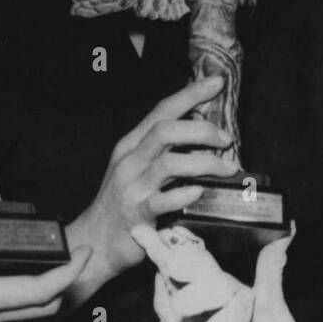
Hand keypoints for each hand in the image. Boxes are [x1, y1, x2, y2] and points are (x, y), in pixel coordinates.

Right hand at [0, 174, 90, 321]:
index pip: (42, 290)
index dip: (70, 272)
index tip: (86, 252)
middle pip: (45, 308)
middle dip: (67, 284)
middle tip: (74, 257)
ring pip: (29, 320)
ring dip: (49, 299)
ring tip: (55, 272)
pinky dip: (26, 309)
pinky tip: (16, 291)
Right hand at [69, 76, 236, 281]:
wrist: (95, 239)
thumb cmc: (122, 201)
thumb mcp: (136, 167)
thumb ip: (162, 149)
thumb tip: (202, 132)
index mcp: (132, 144)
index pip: (162, 110)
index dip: (190, 94)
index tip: (217, 82)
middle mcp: (130, 160)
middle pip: (165, 130)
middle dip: (202, 130)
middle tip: (227, 139)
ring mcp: (132, 187)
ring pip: (169, 163)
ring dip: (205, 162)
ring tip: (227, 169)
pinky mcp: (137, 215)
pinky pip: (163, 201)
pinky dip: (184, 194)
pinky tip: (199, 192)